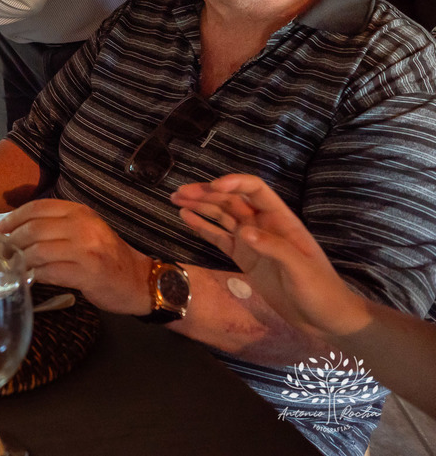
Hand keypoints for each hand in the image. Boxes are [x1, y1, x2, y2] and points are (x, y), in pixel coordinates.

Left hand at [0, 199, 151, 314]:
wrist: (139, 280)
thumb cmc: (107, 255)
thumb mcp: (86, 230)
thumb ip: (58, 225)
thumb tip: (18, 229)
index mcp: (80, 212)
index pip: (38, 207)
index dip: (15, 217)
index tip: (3, 228)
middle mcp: (83, 226)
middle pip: (34, 229)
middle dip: (14, 241)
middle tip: (6, 252)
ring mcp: (86, 250)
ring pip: (38, 251)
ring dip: (22, 260)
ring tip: (17, 266)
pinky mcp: (87, 273)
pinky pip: (50, 272)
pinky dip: (36, 276)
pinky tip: (32, 278)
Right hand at [171, 174, 371, 337]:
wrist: (325, 318)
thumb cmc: (320, 290)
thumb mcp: (300, 269)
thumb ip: (273, 247)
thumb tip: (243, 232)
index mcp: (281, 220)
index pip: (255, 190)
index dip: (234, 183)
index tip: (213, 188)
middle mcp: (263, 225)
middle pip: (232, 200)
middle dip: (206, 193)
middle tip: (179, 192)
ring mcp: (252, 242)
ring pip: (222, 216)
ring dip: (200, 206)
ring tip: (176, 199)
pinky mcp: (244, 258)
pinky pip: (219, 238)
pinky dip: (202, 227)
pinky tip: (186, 217)